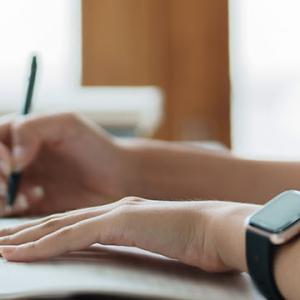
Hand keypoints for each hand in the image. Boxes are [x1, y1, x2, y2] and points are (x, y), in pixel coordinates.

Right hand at [0, 113, 132, 215]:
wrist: (118, 177)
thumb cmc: (96, 147)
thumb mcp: (67, 124)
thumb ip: (33, 128)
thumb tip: (12, 159)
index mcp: (21, 134)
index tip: (14, 167)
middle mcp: (17, 157)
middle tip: (11, 186)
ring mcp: (23, 182)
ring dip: (0, 197)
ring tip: (25, 197)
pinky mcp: (31, 204)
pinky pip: (6, 209)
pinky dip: (9, 209)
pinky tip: (32, 203)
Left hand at [0, 197, 257, 272]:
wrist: (216, 228)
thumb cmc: (195, 239)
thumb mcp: (158, 243)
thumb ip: (139, 245)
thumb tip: (130, 256)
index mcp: (124, 214)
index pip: (78, 225)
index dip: (49, 233)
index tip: (26, 243)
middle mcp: (115, 209)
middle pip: (62, 221)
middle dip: (28, 233)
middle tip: (2, 242)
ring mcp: (116, 213)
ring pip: (60, 226)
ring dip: (27, 239)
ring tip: (1, 249)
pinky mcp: (120, 223)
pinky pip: (73, 237)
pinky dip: (44, 246)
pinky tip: (20, 255)